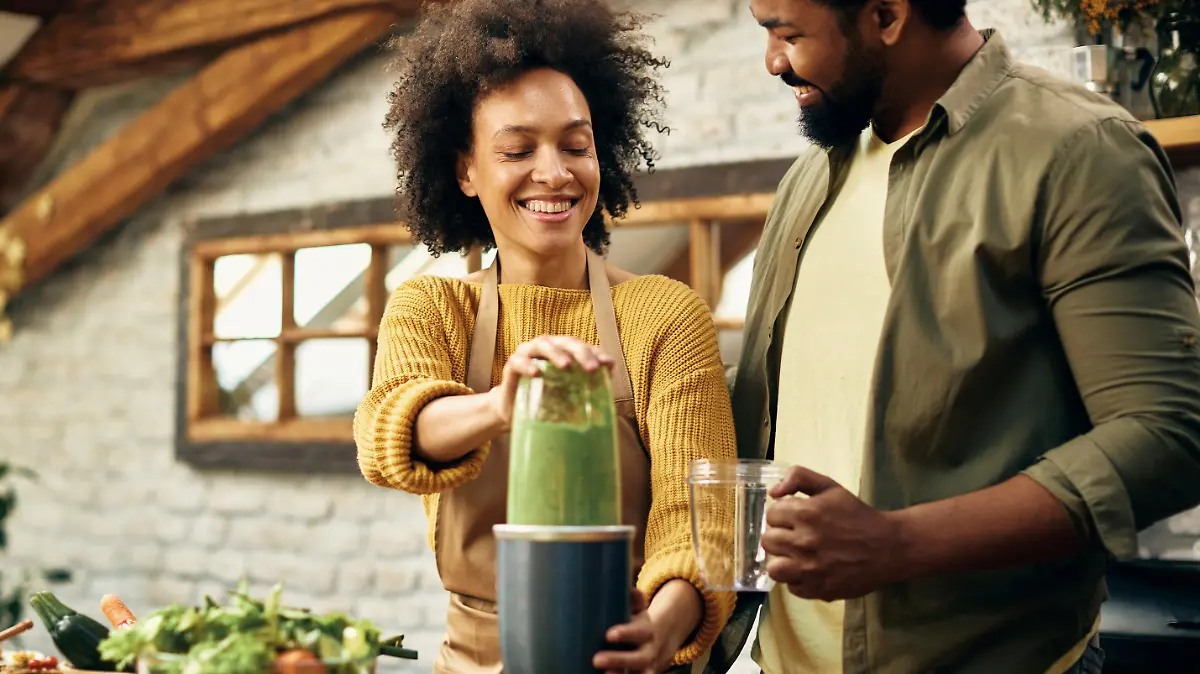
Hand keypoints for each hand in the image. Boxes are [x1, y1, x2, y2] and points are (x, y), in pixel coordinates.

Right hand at [485, 335, 613, 427]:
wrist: (513, 415)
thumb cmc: (545, 403)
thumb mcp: (568, 401)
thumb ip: (584, 397)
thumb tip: (606, 410)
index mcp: (564, 353)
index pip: (583, 348)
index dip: (596, 353)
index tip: (608, 365)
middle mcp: (547, 349)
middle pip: (566, 342)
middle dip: (581, 353)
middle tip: (592, 368)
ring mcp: (528, 354)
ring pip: (542, 344)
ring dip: (556, 353)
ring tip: (566, 366)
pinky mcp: (511, 366)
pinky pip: (518, 361)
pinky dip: (528, 365)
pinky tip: (536, 373)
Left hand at [592, 589, 673, 673]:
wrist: (663, 644)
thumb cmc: (641, 625)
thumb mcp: (640, 612)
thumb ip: (635, 602)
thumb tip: (631, 591)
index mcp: (647, 632)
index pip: (638, 632)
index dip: (625, 634)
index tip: (609, 634)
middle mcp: (649, 652)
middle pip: (638, 659)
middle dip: (618, 660)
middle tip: (596, 660)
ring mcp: (647, 668)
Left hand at [761, 466, 905, 600]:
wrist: (888, 547)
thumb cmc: (857, 515)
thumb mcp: (830, 487)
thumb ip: (799, 477)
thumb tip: (773, 492)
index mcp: (805, 513)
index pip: (771, 515)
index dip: (782, 515)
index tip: (794, 518)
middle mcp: (804, 542)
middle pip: (768, 541)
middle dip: (780, 536)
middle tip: (795, 536)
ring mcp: (810, 569)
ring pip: (774, 568)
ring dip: (783, 561)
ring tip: (796, 557)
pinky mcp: (818, 589)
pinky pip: (791, 588)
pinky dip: (798, 580)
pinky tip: (811, 570)